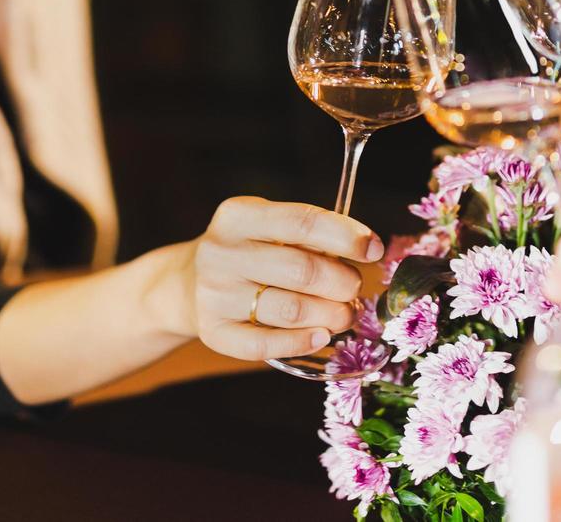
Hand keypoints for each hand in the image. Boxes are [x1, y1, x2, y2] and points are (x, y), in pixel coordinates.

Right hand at [184, 196, 382, 361]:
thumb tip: (367, 249)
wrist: (186, 284)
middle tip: (354, 288)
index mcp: (238, 216)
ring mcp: (214, 295)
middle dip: (343, 282)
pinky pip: (266, 344)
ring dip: (331, 315)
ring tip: (344, 314)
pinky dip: (302, 342)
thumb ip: (309, 235)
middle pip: (302, 270)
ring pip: (291, 310)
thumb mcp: (266, 227)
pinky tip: (320, 336)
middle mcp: (221, 252)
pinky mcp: (214, 332)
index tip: (373, 248)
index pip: (302, 222)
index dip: (345, 236)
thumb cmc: (247, 252)